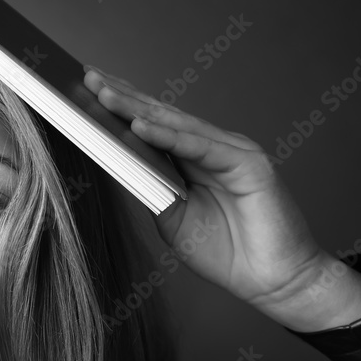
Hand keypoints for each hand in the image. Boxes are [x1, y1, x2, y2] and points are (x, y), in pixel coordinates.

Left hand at [82, 67, 360, 330]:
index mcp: (193, 158)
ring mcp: (232, 150)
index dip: (120, 107)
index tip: (83, 92)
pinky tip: (139, 127)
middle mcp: (212, 147)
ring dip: (136, 108)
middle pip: (160, 116)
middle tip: (86, 78)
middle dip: (122, 97)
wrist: (276, 281)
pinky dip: (168, 135)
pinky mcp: (248, 163)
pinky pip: (199, 146)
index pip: (152, 124)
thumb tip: (117, 162)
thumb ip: (151, 188)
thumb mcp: (173, 218)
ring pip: (176, 123)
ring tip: (103, 94)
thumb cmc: (228, 252)